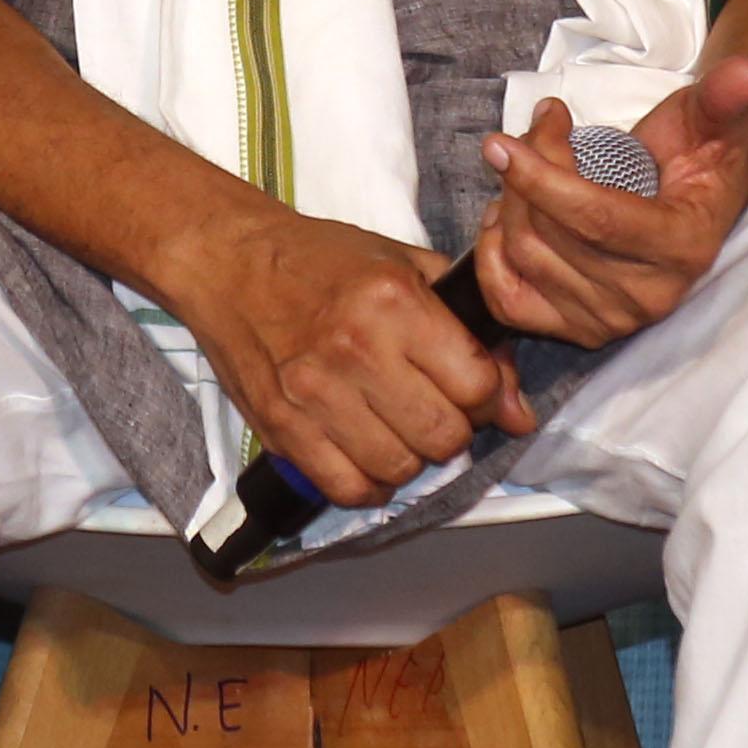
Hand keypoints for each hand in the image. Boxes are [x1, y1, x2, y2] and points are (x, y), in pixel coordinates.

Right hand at [154, 197, 525, 509]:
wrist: (229, 262)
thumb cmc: (322, 259)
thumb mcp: (407, 267)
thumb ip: (471, 335)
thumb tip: (519, 412)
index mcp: (394, 302)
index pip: (476, 385)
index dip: (488, 396)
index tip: (474, 391)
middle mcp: (356, 349)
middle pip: (443, 435)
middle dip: (453, 430)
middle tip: (435, 411)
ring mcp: (314, 393)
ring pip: (400, 468)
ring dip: (410, 458)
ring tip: (398, 431)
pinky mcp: (281, 427)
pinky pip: (347, 488)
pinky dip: (369, 485)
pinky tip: (368, 459)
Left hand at [469, 66, 747, 348]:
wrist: (698, 196)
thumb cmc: (704, 152)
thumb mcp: (716, 117)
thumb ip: (724, 94)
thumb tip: (746, 70)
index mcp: (685, 247)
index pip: (597, 219)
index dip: (542, 179)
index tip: (501, 143)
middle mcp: (650, 296)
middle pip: (552, 235)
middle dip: (527, 171)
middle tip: (542, 126)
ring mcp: (612, 321)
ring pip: (525, 256)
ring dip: (510, 199)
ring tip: (528, 160)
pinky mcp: (577, 331)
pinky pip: (508, 300)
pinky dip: (492, 253)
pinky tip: (509, 213)